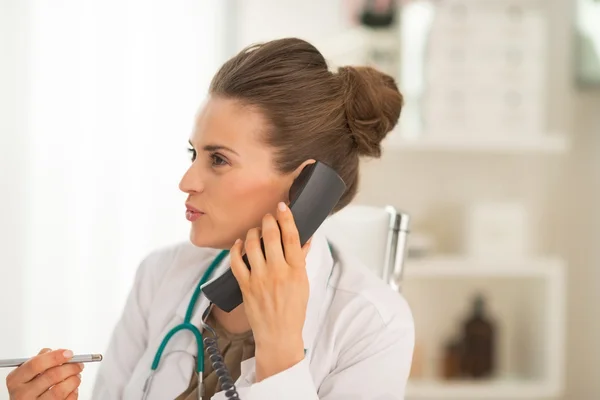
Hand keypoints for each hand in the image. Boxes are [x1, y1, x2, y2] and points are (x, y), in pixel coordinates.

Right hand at [6, 348, 82, 399]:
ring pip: (60, 390)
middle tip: (78, 364)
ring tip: (76, 376)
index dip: (55, 356)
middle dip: (70, 367)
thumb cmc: (25, 390)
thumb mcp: (24, 374)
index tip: (68, 353)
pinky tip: (72, 388)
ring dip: (73, 380)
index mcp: (15, 380)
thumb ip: (37, 361)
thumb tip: (53, 351)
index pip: (36, 364)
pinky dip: (73, 392)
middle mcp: (22, 394)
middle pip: (52, 376)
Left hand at [230, 201, 311, 380]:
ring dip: (253, 232)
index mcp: (296, 270)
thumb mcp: (303, 284)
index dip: (287, 218)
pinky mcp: (245, 286)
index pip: (292, 237)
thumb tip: (305, 239)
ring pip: (253, 245)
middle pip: (272, 236)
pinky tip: (239, 243)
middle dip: (268, 221)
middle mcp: (278, 272)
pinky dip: (236, 248)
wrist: (278, 334)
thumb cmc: (293, 310)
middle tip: (268, 216)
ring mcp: (260, 278)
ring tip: (255, 231)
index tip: (282, 206)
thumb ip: (301, 259)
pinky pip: (236, 261)